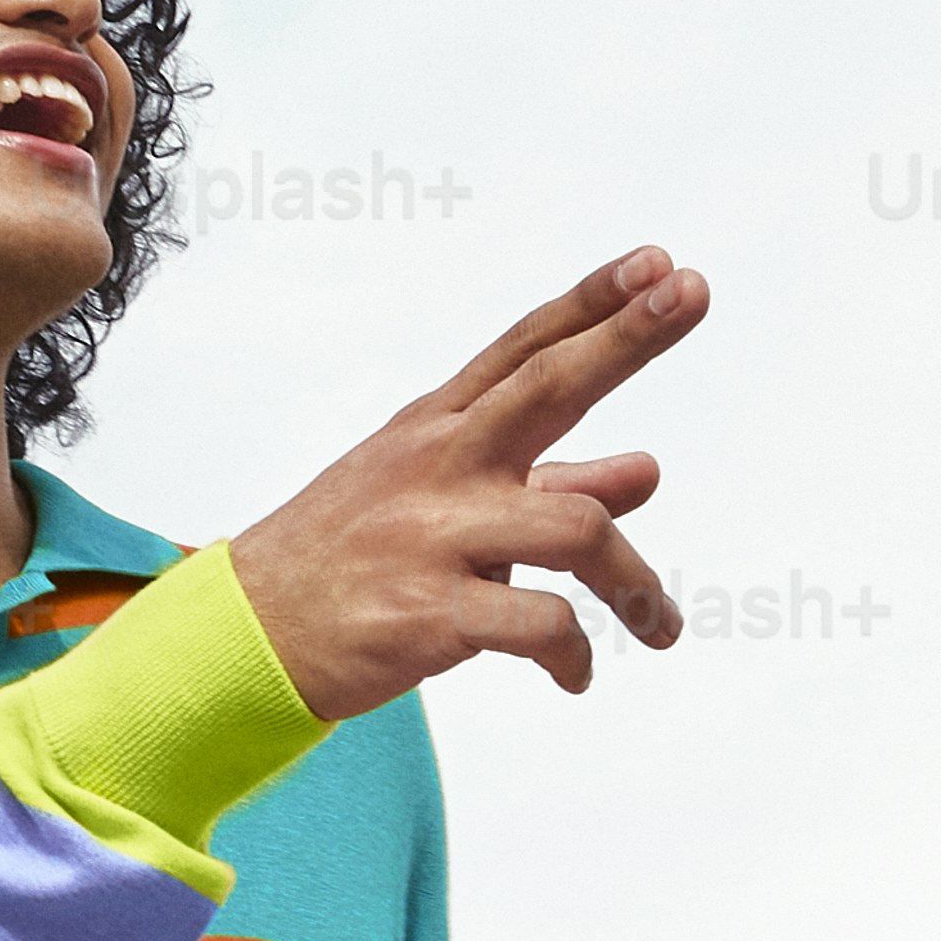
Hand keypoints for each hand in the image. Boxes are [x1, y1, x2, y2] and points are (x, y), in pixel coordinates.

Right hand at [220, 248, 703, 719]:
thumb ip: (550, 484)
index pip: (526, 348)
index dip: (596, 301)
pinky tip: (575, 676)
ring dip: (636, 582)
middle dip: (625, 338)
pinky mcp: (428, 613)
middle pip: (547, 385)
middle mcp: (437, 463)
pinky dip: (574, 652)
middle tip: (693, 294)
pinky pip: (540, 624)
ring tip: (662, 626)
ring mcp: (432, 536)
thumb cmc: (355, 558)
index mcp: (437, 427)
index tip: (661, 264)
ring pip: (577, 529)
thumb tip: (649, 469)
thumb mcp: (442, 504)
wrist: (247, 634)